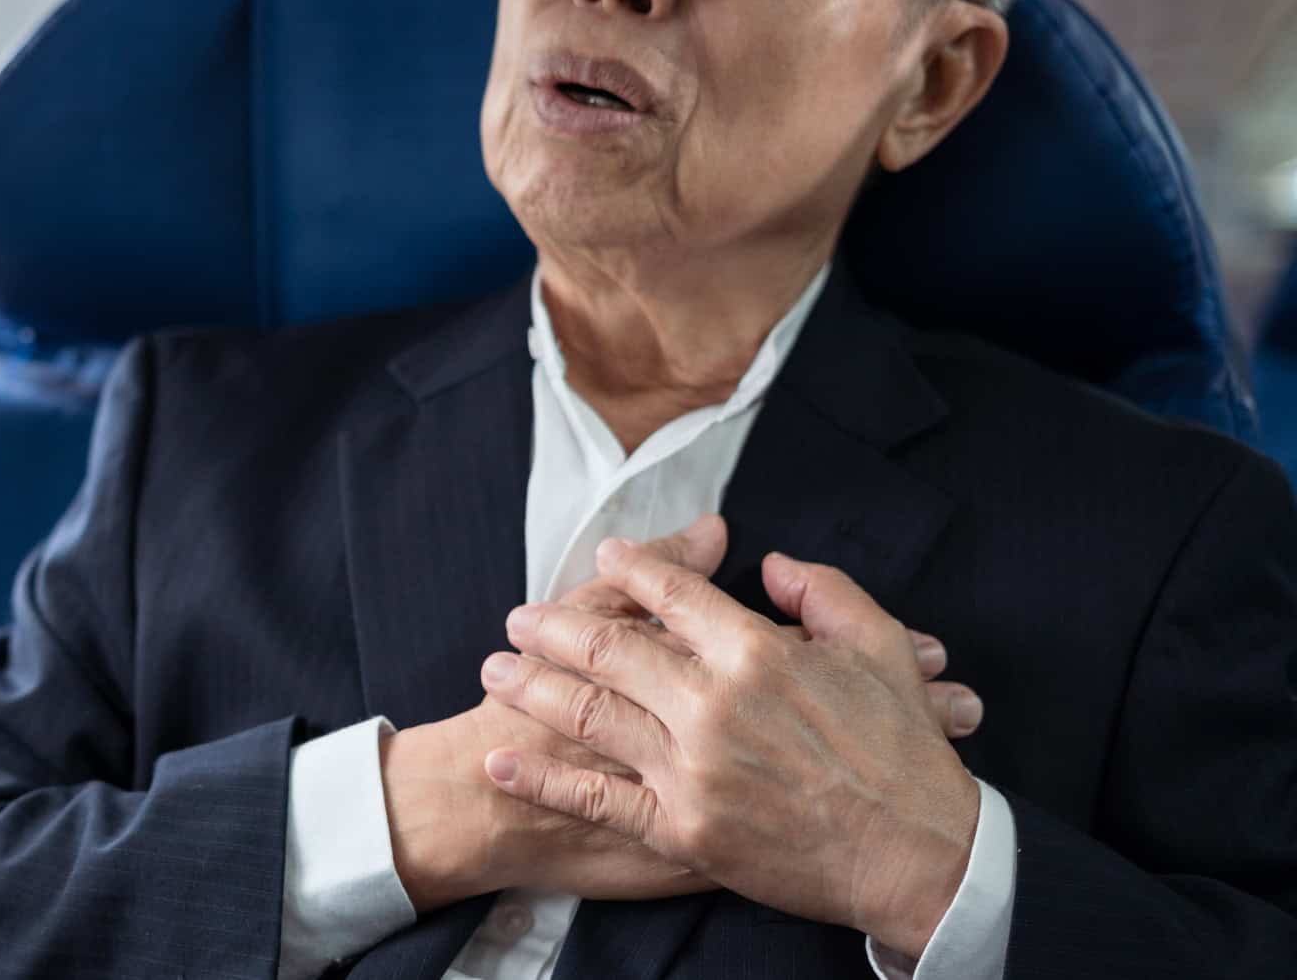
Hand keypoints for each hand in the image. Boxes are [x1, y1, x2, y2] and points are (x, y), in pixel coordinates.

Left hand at [481, 516, 981, 957]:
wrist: (919, 855)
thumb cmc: (904, 750)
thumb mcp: (878, 648)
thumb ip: (823, 592)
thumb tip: (769, 562)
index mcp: (757, 653)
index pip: (673, 595)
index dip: (631, 569)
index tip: (602, 557)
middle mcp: (712, 705)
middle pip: (608, 648)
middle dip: (552, 625)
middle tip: (517, 616)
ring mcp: (692, 770)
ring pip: (588, 715)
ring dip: (531, 686)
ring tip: (494, 668)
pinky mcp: (682, 830)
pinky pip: (596, 800)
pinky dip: (542, 780)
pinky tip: (501, 759)